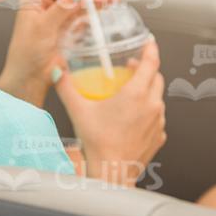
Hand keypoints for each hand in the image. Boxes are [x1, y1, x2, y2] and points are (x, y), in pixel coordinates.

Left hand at [0, 0, 117, 106]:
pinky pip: (81, 17)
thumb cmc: (26, 53)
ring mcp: (57, 17)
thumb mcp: (44, 26)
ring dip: (94, 1)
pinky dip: (92, 12)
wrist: (30, 77)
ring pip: (79, 4)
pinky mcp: (66, 28)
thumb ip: (63, 7)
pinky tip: (102, 9)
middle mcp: (45, 5)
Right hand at [54, 40, 165, 186]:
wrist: (112, 174)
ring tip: (129, 94)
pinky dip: (148, 111)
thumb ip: (66, 86)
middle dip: (146, 69)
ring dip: (147, 90)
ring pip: (157, 97)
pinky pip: (157, 116)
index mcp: (136, 94)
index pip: (151, 63)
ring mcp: (158, 122)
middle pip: (156, 77)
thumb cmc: (98, 144)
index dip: (151, 49)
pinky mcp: (159, 136)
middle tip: (130, 68)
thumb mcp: (78, 110)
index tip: (149, 42)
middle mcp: (152, 105)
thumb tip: (57, 70)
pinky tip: (132, 117)